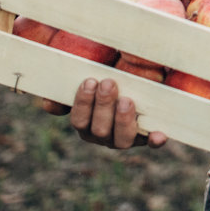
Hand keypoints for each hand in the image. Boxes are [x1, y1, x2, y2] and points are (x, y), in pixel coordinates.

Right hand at [41, 78, 167, 149]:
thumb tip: (49, 105)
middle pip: (98, 130)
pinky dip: (155, 140)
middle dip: (103, 106)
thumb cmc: (108, 67)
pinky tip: (160, 135)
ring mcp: (126, 136)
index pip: (79, 121)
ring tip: (127, 100)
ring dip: (123, 121)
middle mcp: (104, 134)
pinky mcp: (148, 135)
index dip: (83, 104)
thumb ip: (67, 83)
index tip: (89, 81)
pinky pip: (151, 142)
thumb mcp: (89, 69)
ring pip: (121, 140)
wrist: (138, 68)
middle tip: (109, 83)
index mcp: (86, 122)